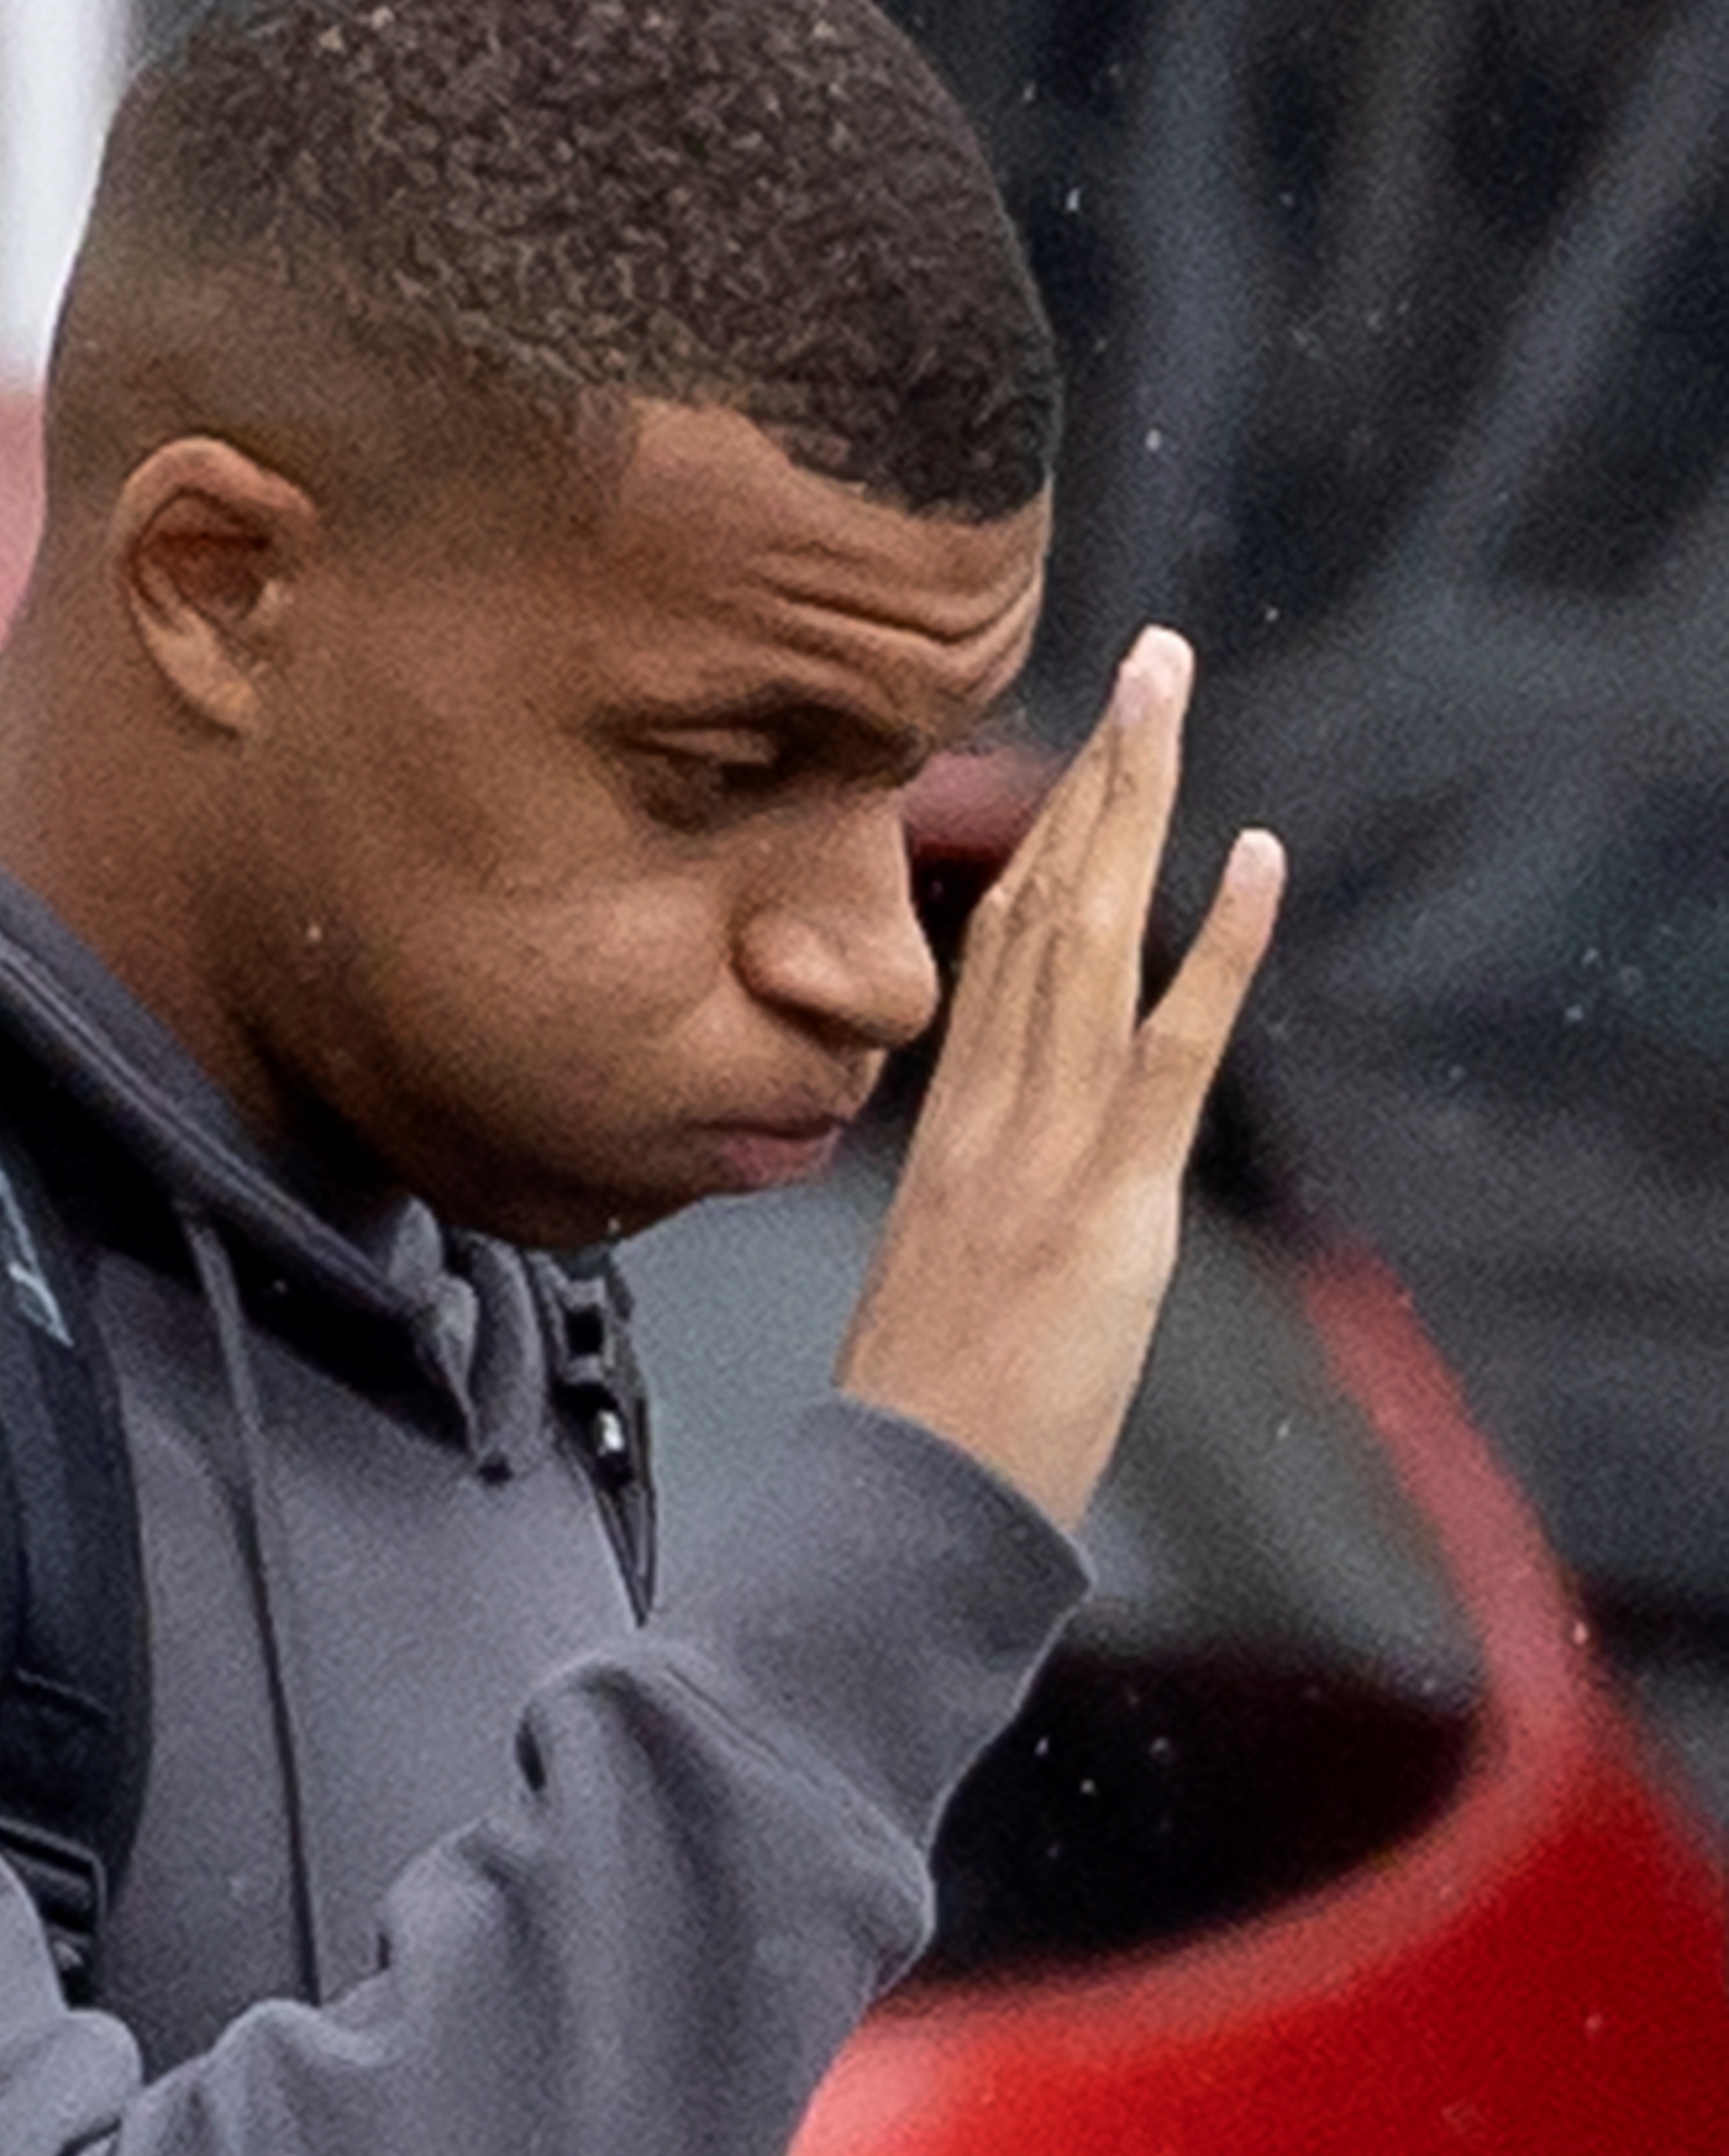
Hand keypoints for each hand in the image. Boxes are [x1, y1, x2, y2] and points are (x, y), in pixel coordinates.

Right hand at [834, 626, 1285, 1529]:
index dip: (1045, 837)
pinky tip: (1252, 858)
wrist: (904, 1493)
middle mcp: (990, 1107)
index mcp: (950, 1125)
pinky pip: (1167, 1045)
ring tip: (1172, 697)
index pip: (999, 946)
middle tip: (1147, 662)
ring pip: (1090, 935)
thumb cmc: (919, 1418)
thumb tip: (997, 1179)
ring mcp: (1046, 1142)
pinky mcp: (1108, 1194)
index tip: (1081, 746)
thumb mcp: (934, 1278)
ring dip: (1139, 807)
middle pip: (1042, 904)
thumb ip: (969, 1202)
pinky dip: (1216, 946)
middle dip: (1098, 775)